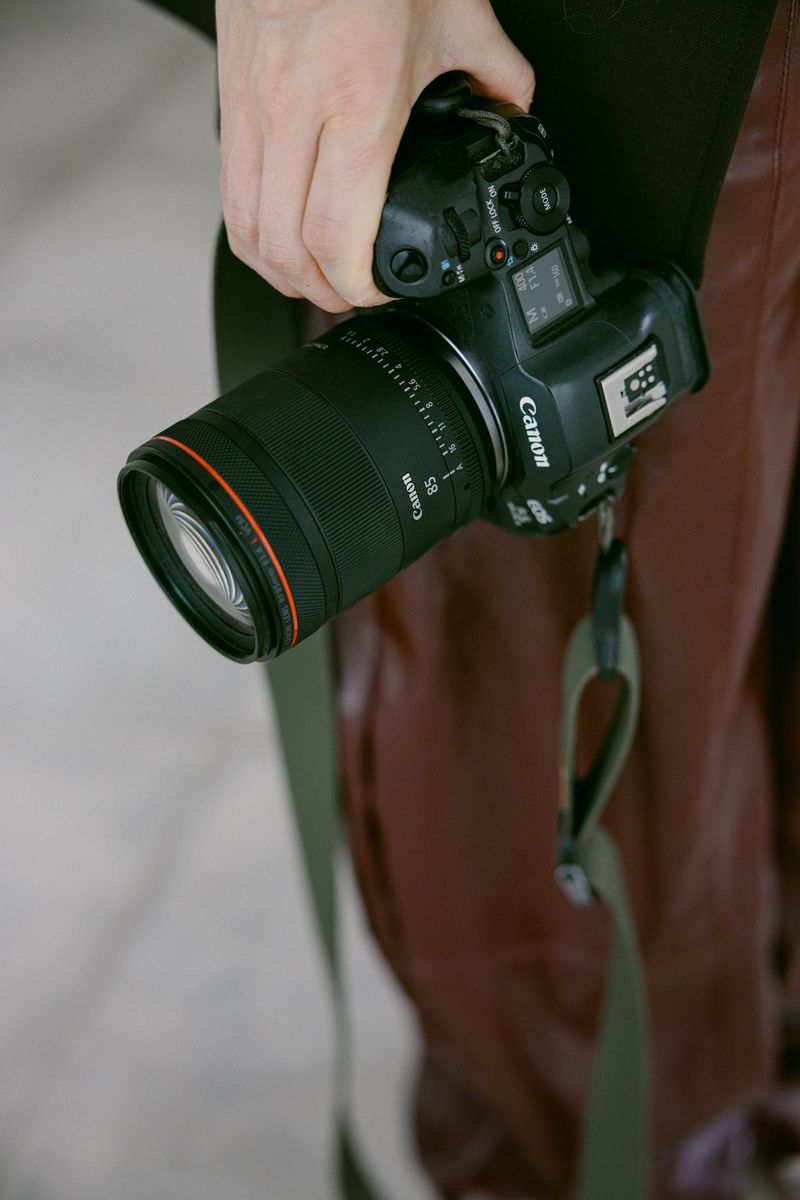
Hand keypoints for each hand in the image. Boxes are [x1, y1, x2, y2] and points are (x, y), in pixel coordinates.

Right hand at [215, 0, 533, 312]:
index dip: (356, 285)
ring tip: (313, 278)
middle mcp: (294, 114)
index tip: (381, 290)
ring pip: (247, 228)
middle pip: (287, 248)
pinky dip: (251, 231)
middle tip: (351, 295)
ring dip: (279, 270)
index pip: (336, 234)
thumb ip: (494, 73)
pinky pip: (229, 190)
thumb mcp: (455, 12)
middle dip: (320, 291)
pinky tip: (278, 234)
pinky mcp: (229, 96)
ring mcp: (253, 108)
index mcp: (358, 104)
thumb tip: (511, 113)